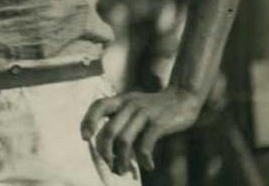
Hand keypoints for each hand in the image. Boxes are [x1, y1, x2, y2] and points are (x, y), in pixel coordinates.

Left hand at [81, 86, 203, 175]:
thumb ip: (121, 118)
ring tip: (124, 170)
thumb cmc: (155, 107)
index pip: (98, 106)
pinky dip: (144, 158)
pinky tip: (148, 166)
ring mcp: (144, 113)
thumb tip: (108, 144)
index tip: (85, 137)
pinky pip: (145, 144)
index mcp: (121, 99)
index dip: (88, 121)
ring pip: (124, 140)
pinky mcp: (158, 123)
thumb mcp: (134, 104)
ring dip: (122, 159)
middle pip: (109, 130)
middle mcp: (130, 105)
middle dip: (106, 151)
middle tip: (109, 164)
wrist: (183, 97)